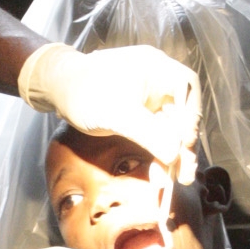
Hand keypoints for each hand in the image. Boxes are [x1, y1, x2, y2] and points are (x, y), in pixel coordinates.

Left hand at [18, 43, 200, 171]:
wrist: (59, 90)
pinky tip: (160, 173)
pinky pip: (158, 134)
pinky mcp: (142, 114)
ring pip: (171, 127)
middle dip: (183, 145)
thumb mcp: (118, 114)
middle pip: (182, 113)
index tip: (185, 146)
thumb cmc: (84, 92)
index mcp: (158, 69)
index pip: (187, 92)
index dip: (190, 119)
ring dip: (174, 154)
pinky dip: (160, 152)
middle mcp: (159, 81)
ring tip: (176, 180)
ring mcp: (151, 99)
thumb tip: (175, 154)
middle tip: (184, 175)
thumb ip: (149, 133)